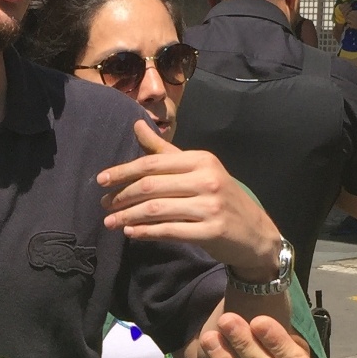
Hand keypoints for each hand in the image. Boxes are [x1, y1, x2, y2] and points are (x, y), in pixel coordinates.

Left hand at [98, 122, 282, 279]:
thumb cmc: (220, 198)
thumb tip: (137, 124)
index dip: (123, 171)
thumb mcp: (198, 169)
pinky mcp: (211, 231)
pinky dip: (145, 232)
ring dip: (128, 217)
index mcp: (201, 160)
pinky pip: (169, 231)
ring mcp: (210, 206)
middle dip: (121, 196)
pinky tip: (131, 233)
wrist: (255, 233)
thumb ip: (165, 150)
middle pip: (151, 186)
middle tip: (104, 205)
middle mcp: (207, 179)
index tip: (101, 180)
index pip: (153, 162)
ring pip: (156, 209)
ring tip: (111, 222)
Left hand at [343, 9, 356, 33]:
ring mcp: (354, 22)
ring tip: (349, 19)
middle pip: (348, 15)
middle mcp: (356, 18)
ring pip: (347, 19)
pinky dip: (348, 24)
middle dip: (348, 15)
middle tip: (349, 16)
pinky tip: (350, 23)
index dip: (350, 12)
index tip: (350, 13)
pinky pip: (348, 24)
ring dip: (347, 19)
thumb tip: (353, 10)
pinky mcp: (354, 27)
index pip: (351, 12)